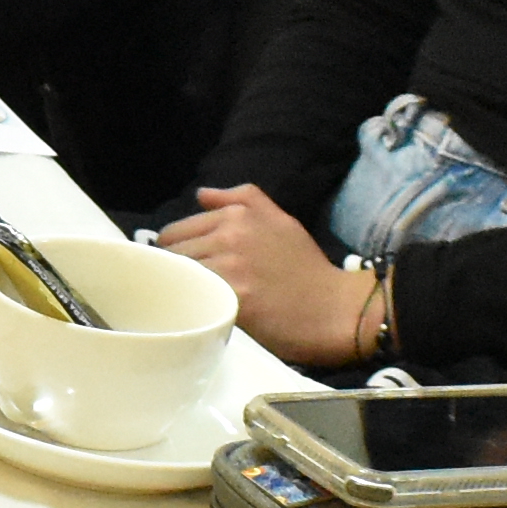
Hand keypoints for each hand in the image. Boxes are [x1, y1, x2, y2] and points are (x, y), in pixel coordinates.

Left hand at [156, 178, 371, 366]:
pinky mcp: (231, 298)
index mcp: (238, 214)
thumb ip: (241, 198)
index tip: (184, 268)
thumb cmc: (306, 267)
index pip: (176, 231)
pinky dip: (191, 305)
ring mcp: (229, 266)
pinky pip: (193, 298)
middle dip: (175, 270)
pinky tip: (200, 313)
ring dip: (181, 289)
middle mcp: (229, 234)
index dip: (176, 252)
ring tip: (194, 301)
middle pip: (171, 254)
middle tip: (188, 287)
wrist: (335, 308)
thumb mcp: (280, 220)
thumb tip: (200, 194)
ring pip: (178, 276)